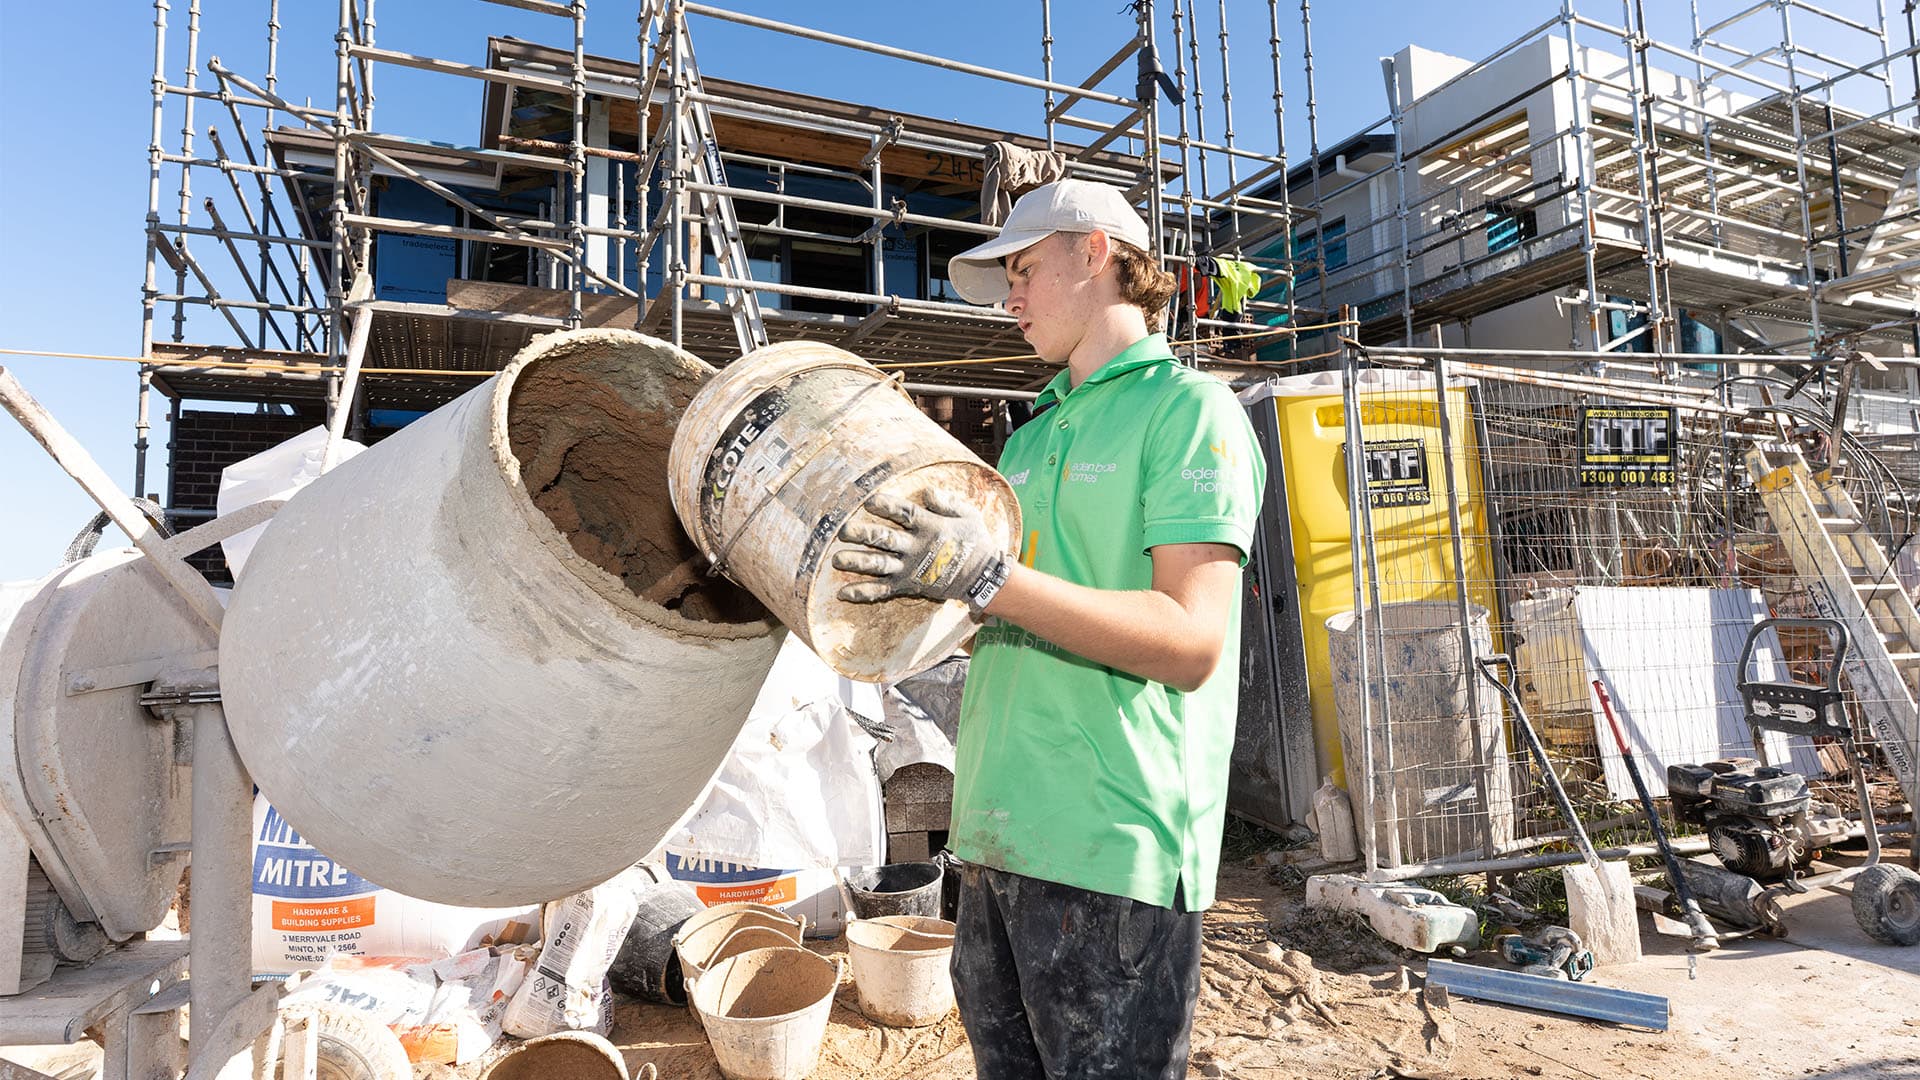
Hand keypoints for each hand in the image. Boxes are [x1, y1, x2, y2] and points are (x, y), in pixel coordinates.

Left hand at [832, 489, 1008, 608]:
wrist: (981, 578)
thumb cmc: (975, 542)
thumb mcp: (969, 516)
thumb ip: (948, 503)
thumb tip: (927, 492)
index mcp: (930, 527)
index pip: (906, 514)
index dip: (888, 507)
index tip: (869, 501)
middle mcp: (916, 548)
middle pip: (886, 540)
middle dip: (864, 534)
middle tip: (844, 530)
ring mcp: (910, 569)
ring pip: (879, 565)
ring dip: (858, 562)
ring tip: (837, 560)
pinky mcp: (907, 585)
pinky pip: (882, 590)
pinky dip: (863, 592)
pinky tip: (843, 593)